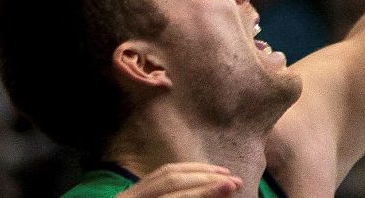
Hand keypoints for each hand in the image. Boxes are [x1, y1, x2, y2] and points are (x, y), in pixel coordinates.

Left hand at [120, 163, 242, 197]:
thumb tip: (215, 195)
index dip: (205, 192)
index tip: (231, 186)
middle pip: (171, 181)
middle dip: (206, 179)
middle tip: (235, 180)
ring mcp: (128, 194)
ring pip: (165, 172)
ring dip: (197, 170)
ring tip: (223, 173)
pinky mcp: (130, 190)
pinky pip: (158, 173)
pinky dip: (182, 170)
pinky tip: (199, 171)